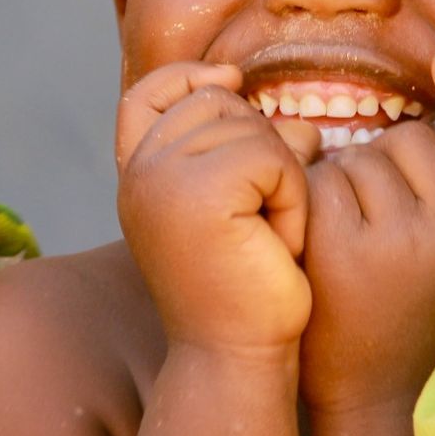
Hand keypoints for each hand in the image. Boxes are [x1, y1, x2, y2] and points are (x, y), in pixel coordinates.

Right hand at [116, 62, 319, 353]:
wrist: (238, 358)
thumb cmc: (249, 288)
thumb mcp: (244, 208)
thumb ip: (251, 153)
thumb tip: (299, 122)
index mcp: (136, 177)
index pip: (147, 95)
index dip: (189, 77)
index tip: (232, 80)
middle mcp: (138, 174)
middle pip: (214, 102)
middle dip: (259, 146)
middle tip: (260, 217)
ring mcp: (161, 180)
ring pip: (248, 126)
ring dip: (280, 176)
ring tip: (267, 233)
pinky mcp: (199, 193)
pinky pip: (272, 157)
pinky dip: (291, 197)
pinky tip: (278, 242)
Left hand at [298, 50, 434, 415]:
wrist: (380, 412)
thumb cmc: (428, 335)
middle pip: (410, 141)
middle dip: (381, 164)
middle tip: (369, 221)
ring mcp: (400, 235)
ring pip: (361, 156)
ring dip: (343, 183)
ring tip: (345, 243)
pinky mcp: (343, 246)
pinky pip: (321, 181)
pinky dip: (309, 201)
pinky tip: (313, 242)